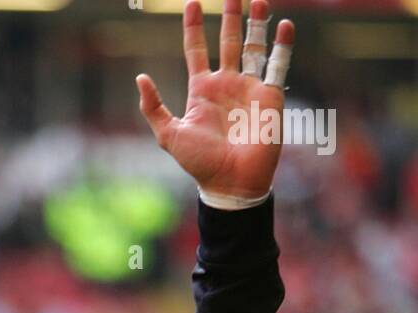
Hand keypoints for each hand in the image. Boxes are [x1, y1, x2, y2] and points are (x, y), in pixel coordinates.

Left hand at [136, 0, 295, 201]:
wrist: (231, 182)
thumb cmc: (200, 163)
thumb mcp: (170, 135)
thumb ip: (154, 107)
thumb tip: (140, 77)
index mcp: (202, 90)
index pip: (197, 50)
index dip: (193, 27)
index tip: (192, 2)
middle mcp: (227, 84)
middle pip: (229, 41)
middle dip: (230, 16)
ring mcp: (249, 88)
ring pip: (254, 46)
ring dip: (257, 22)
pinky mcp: (270, 96)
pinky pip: (278, 64)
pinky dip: (282, 45)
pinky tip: (284, 24)